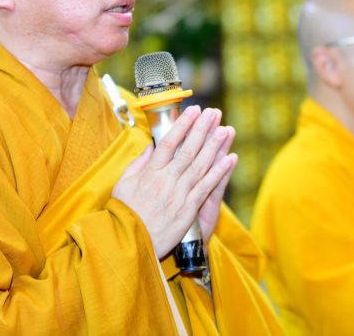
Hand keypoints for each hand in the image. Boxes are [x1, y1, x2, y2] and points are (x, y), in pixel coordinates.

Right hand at [112, 106, 236, 257]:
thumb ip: (139, 163)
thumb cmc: (124, 213)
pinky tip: (229, 159)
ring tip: (225, 130)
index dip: (183, 125)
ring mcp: (179, 194)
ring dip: (214, 146)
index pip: (169, 142)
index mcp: (150, 172)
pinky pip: (206, 187)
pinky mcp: (188, 210)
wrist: (129, 243)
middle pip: (188, 150)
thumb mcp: (124, 183)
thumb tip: (151, 146)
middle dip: (202, 129)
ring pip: (200, 165)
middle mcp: (166, 180)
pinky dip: (219, 173)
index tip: (193, 111)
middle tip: (214, 113)